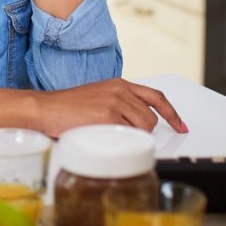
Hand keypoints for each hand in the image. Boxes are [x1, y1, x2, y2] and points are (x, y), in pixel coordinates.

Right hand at [36, 78, 187, 137]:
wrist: (44, 108)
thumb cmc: (67, 108)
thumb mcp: (98, 97)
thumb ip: (119, 104)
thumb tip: (138, 123)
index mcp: (119, 84)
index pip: (156, 97)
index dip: (172, 113)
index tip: (181, 125)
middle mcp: (120, 90)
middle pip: (151, 117)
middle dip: (144, 132)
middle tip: (125, 137)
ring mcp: (115, 103)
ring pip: (144, 127)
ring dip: (133, 137)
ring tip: (110, 136)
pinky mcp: (107, 116)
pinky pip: (128, 135)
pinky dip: (121, 142)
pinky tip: (105, 139)